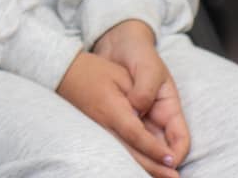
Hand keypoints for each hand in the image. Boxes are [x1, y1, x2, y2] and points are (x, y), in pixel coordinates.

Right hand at [57, 45, 183, 177]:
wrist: (64, 73)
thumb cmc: (95, 70)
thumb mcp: (120, 75)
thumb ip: (138, 94)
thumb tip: (146, 115)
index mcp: (112, 110)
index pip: (136, 134)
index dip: (154, 149)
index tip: (171, 159)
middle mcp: (104, 126)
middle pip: (131, 153)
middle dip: (153, 167)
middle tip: (173, 176)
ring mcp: (99, 132)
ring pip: (124, 156)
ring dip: (144, 168)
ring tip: (163, 176)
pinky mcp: (98, 134)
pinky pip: (118, 152)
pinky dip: (133, 161)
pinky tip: (145, 168)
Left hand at [93, 21, 190, 172]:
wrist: (116, 39)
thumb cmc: (137, 50)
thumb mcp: (146, 68)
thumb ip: (145, 90)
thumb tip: (138, 110)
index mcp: (169, 106)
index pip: (180, 139)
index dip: (176, 155)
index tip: (167, 164)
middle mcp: (155, 115)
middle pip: (161, 148)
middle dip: (158, 164)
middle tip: (150, 176)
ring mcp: (139, 117)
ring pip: (143, 146)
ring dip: (140, 159)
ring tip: (134, 170)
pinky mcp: (122, 115)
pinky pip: (125, 136)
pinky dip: (123, 146)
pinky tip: (115, 153)